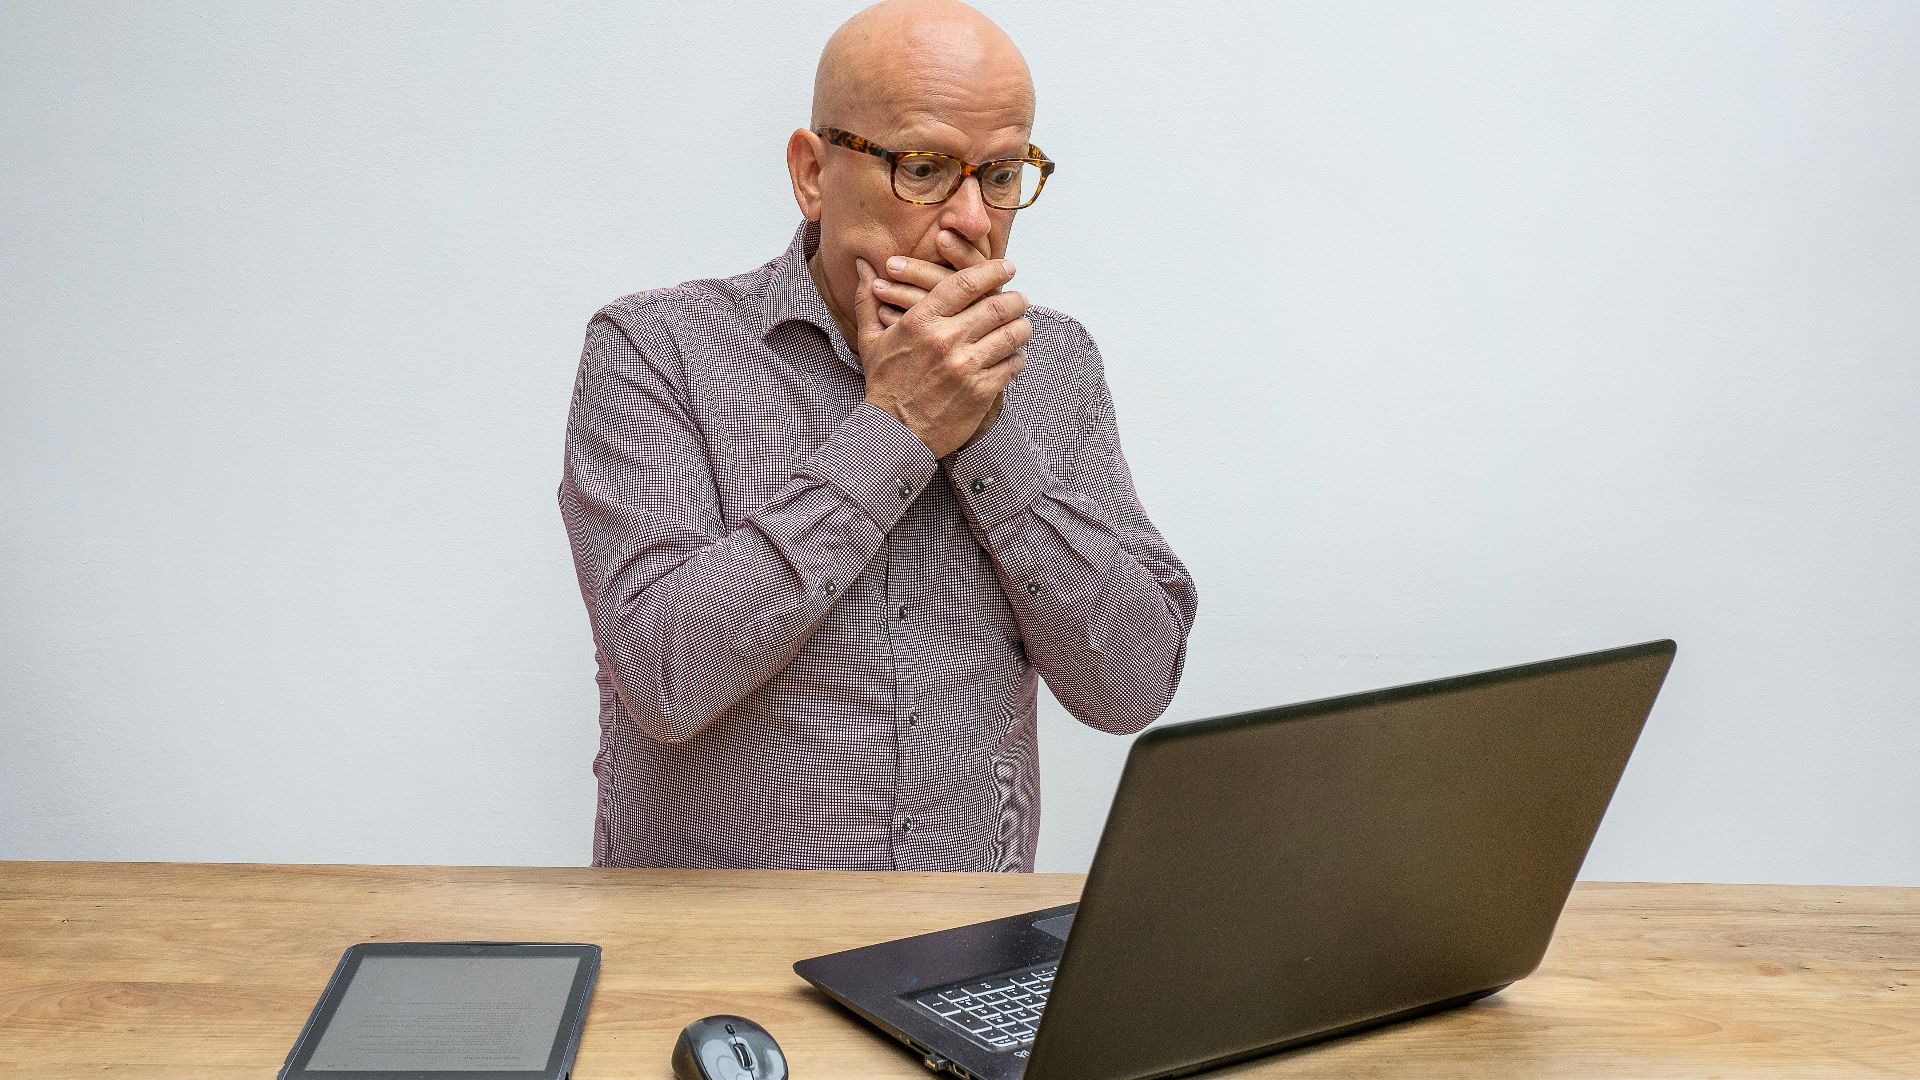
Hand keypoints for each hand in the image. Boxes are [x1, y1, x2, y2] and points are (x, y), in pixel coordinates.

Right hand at [853, 232, 1030, 458]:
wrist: (893, 433)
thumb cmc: (884, 384)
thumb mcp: (870, 339)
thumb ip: (867, 298)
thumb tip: (861, 263)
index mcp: (921, 321)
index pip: (966, 283)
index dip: (993, 271)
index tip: (1006, 268)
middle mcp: (945, 340)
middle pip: (997, 306)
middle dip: (1015, 300)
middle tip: (1019, 300)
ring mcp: (965, 366)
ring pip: (1011, 335)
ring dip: (1022, 327)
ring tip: (1022, 326)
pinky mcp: (980, 391)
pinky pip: (1012, 365)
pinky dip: (1018, 358)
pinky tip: (1014, 356)